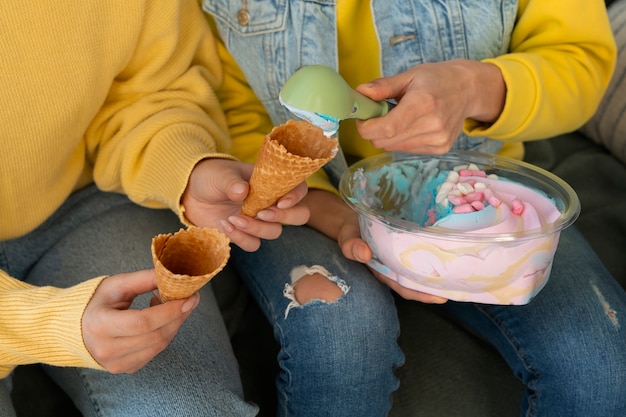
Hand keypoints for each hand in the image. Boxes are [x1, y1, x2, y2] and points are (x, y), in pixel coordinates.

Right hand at [82, 270, 198, 373]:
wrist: (75, 328)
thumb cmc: (96, 302)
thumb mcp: (116, 285)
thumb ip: (144, 279)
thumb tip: (173, 276)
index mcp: (100, 325)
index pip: (143, 322)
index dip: (170, 310)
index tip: (189, 297)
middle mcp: (106, 349)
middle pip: (155, 335)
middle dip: (178, 316)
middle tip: (189, 299)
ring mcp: (116, 363)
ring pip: (159, 345)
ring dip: (173, 325)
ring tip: (171, 307)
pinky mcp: (125, 369)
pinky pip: (154, 352)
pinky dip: (164, 335)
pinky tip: (159, 321)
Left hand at [181, 158, 309, 250]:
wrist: (191, 193)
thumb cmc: (211, 176)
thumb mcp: (220, 174)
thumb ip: (232, 182)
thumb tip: (242, 190)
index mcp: (271, 183)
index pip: (298, 188)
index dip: (296, 196)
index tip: (281, 202)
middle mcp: (270, 202)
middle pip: (298, 215)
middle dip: (284, 217)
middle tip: (262, 214)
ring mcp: (259, 220)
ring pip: (275, 232)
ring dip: (257, 228)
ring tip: (234, 218)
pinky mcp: (245, 234)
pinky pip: (253, 244)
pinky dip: (241, 238)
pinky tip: (224, 225)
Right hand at [306, 190, 447, 303]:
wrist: (353, 216)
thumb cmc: (351, 231)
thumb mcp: (347, 238)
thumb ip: (352, 246)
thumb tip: (364, 254)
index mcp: (383, 270)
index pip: (405, 287)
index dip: (421, 294)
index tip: (439, 298)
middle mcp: (396, 265)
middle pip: (420, 280)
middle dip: (438, 284)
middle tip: (460, 285)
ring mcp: (403, 254)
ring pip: (424, 265)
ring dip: (440, 268)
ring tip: (461, 269)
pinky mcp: (409, 240)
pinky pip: (424, 248)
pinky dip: (435, 249)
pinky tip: (450, 245)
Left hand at [355, 59, 505, 153]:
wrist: (468, 89)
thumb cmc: (437, 79)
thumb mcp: (410, 75)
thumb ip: (383, 87)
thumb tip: (360, 93)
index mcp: (422, 103)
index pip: (386, 128)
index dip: (366, 127)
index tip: (362, 118)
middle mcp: (432, 125)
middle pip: (385, 142)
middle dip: (374, 131)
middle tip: (379, 115)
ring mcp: (438, 140)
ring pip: (393, 148)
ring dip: (388, 135)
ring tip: (401, 117)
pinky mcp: (440, 148)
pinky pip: (407, 150)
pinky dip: (402, 140)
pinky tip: (413, 125)